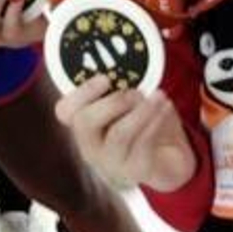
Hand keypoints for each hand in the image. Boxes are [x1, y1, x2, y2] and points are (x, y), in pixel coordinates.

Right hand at [54, 75, 193, 190]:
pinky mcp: (135, 171)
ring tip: (159, 96)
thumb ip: (122, 88)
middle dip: (112, 102)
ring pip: (118, 134)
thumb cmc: (143, 126)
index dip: (81, 92)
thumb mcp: (131, 105)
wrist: (168, 162)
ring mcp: (111, 162)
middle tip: (136, 92)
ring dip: (140, 110)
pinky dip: (156, 121)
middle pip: (84, 123)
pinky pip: (143, 144)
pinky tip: (167, 107)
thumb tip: (129, 60)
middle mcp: (91, 146)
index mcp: (84, 126)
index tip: (105, 78)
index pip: (65, 111)